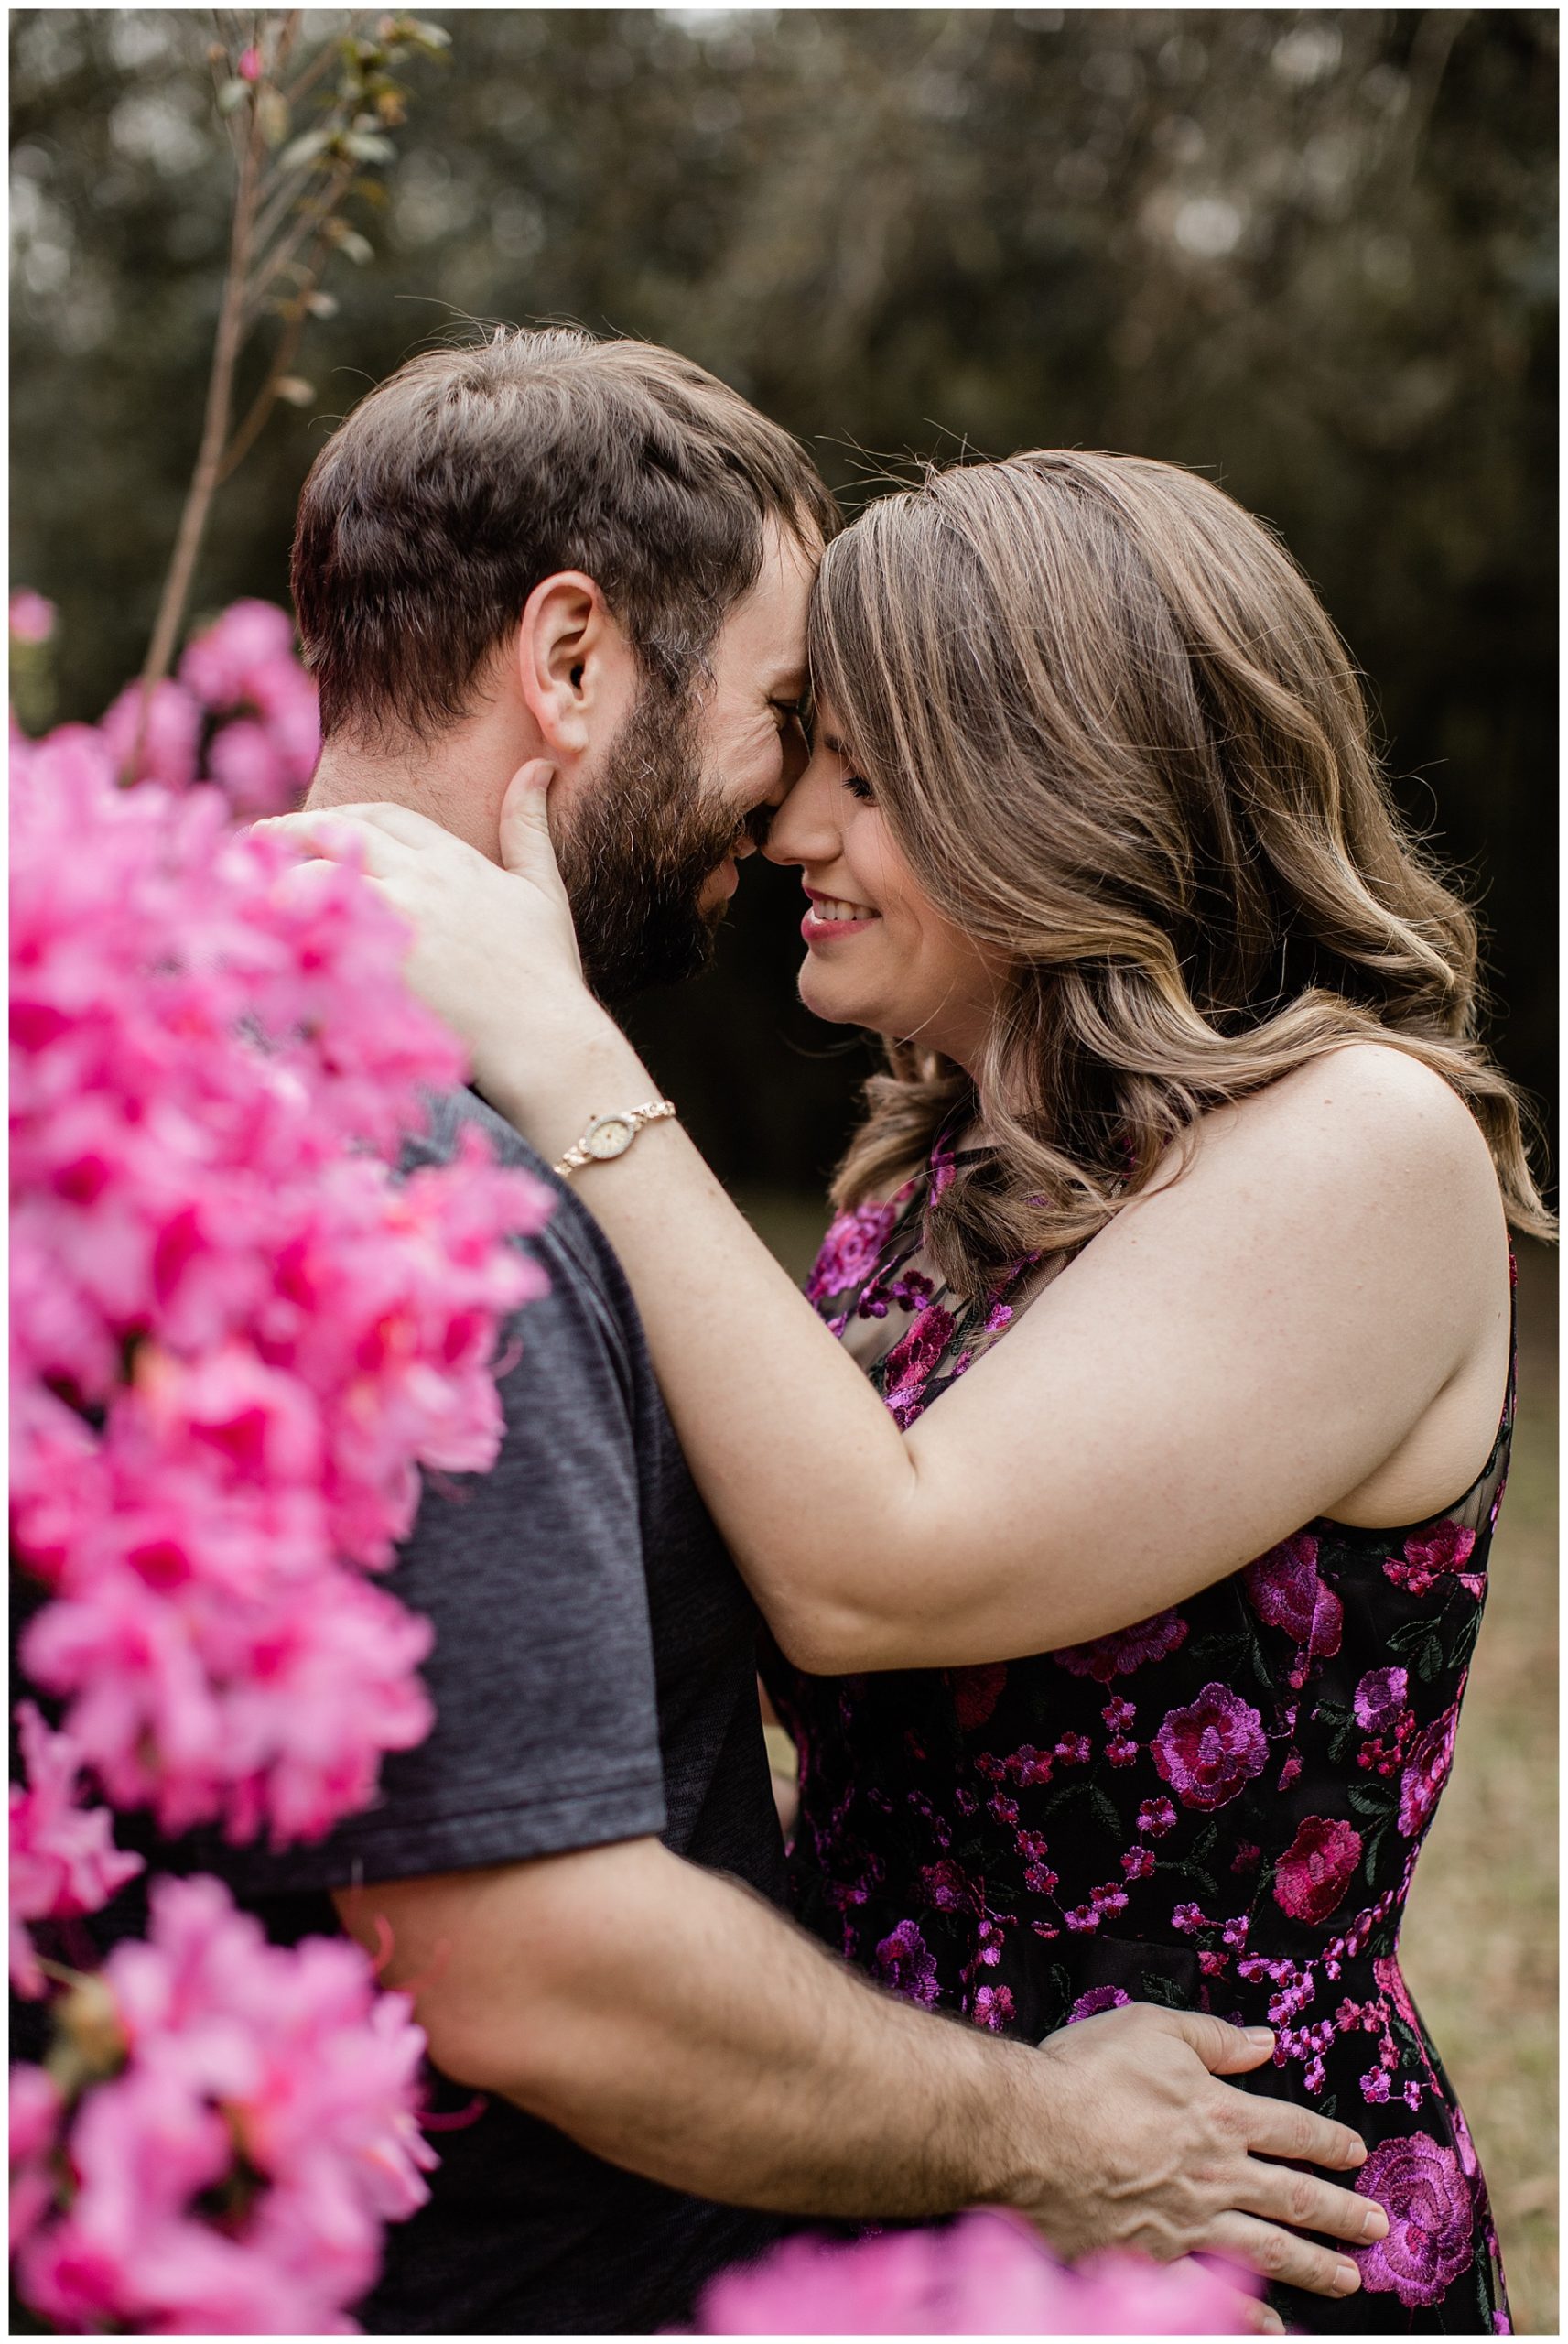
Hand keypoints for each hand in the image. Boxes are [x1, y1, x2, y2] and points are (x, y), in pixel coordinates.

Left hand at [253, 764, 620, 1112]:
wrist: (545, 1036)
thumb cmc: (548, 971)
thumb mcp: (543, 888)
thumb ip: (528, 825)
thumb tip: (539, 766)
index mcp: (454, 858)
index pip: (383, 816)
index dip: (343, 815)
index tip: (314, 825)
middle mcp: (420, 878)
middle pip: (338, 834)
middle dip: (290, 830)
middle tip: (253, 837)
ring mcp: (395, 919)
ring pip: (316, 876)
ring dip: (276, 874)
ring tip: (244, 883)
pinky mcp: (375, 963)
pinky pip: (312, 933)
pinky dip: (282, 925)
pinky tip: (259, 931)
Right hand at [1017, 2003, 1384, 2309]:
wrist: (1027, 2135)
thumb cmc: (1084, 2072)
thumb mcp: (1152, 2029)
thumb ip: (1213, 2038)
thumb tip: (1267, 2041)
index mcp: (1219, 2113)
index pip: (1293, 2129)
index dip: (1329, 2141)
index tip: (1357, 2154)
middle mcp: (1216, 2173)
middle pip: (1295, 2196)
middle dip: (1341, 2213)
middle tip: (1377, 2228)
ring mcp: (1189, 2223)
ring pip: (1269, 2249)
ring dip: (1315, 2265)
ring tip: (1350, 2279)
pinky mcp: (1155, 2259)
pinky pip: (1213, 2294)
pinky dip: (1246, 2314)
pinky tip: (1272, 2328)